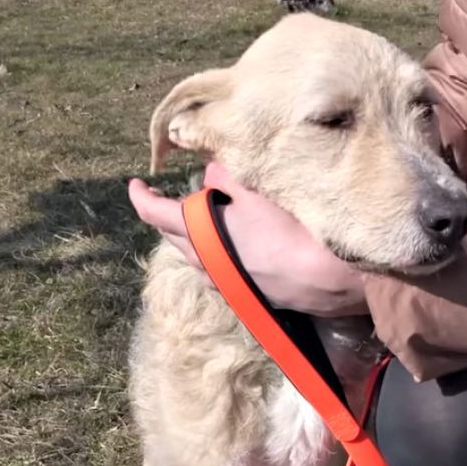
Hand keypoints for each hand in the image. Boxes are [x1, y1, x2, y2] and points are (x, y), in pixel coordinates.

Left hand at [127, 162, 368, 317]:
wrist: (329, 279)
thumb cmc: (291, 227)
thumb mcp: (255, 188)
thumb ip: (224, 175)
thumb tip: (208, 173)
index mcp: (200, 234)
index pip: (155, 214)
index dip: (141, 197)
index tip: (137, 184)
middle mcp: (205, 263)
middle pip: (172, 237)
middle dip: (166, 215)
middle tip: (168, 196)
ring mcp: (226, 282)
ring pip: (195, 256)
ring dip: (192, 236)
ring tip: (202, 217)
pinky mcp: (247, 292)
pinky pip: (217, 268)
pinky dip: (214, 251)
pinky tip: (232, 245)